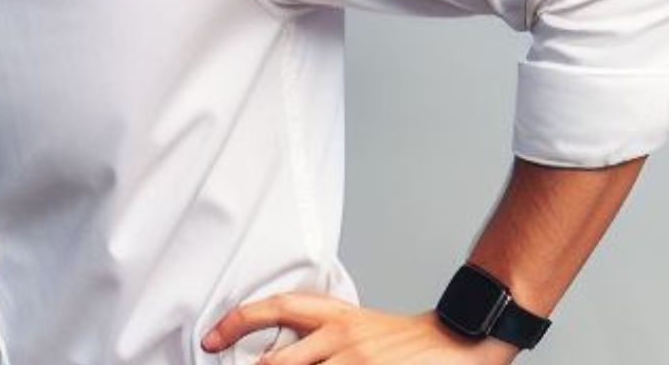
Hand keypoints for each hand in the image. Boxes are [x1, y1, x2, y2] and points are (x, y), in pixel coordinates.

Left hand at [200, 293, 519, 364]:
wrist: (459, 343)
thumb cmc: (406, 342)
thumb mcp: (358, 326)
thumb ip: (320, 339)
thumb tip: (278, 355)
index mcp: (336, 316)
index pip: (276, 308)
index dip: (236, 321)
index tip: (209, 338)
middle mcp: (342, 340)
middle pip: (278, 363)